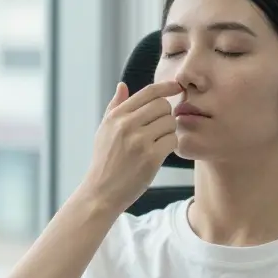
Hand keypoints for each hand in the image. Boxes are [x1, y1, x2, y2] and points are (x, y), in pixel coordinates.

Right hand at [77, 79, 183, 213]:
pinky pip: (172, 140)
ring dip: (169, 132)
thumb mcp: (104, 130)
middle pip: (163, 105)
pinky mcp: (150, 157)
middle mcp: (126, 125)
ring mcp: (139, 141)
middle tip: (159, 129)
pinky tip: (160, 152)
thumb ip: (114, 107)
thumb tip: (122, 85)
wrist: (101, 192)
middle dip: (166, 115)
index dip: (166, 86)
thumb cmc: (104, 161)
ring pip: (170, 123)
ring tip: (157, 143)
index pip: (148, 92)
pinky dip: (170, 146)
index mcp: (116, 116)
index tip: (177, 86)